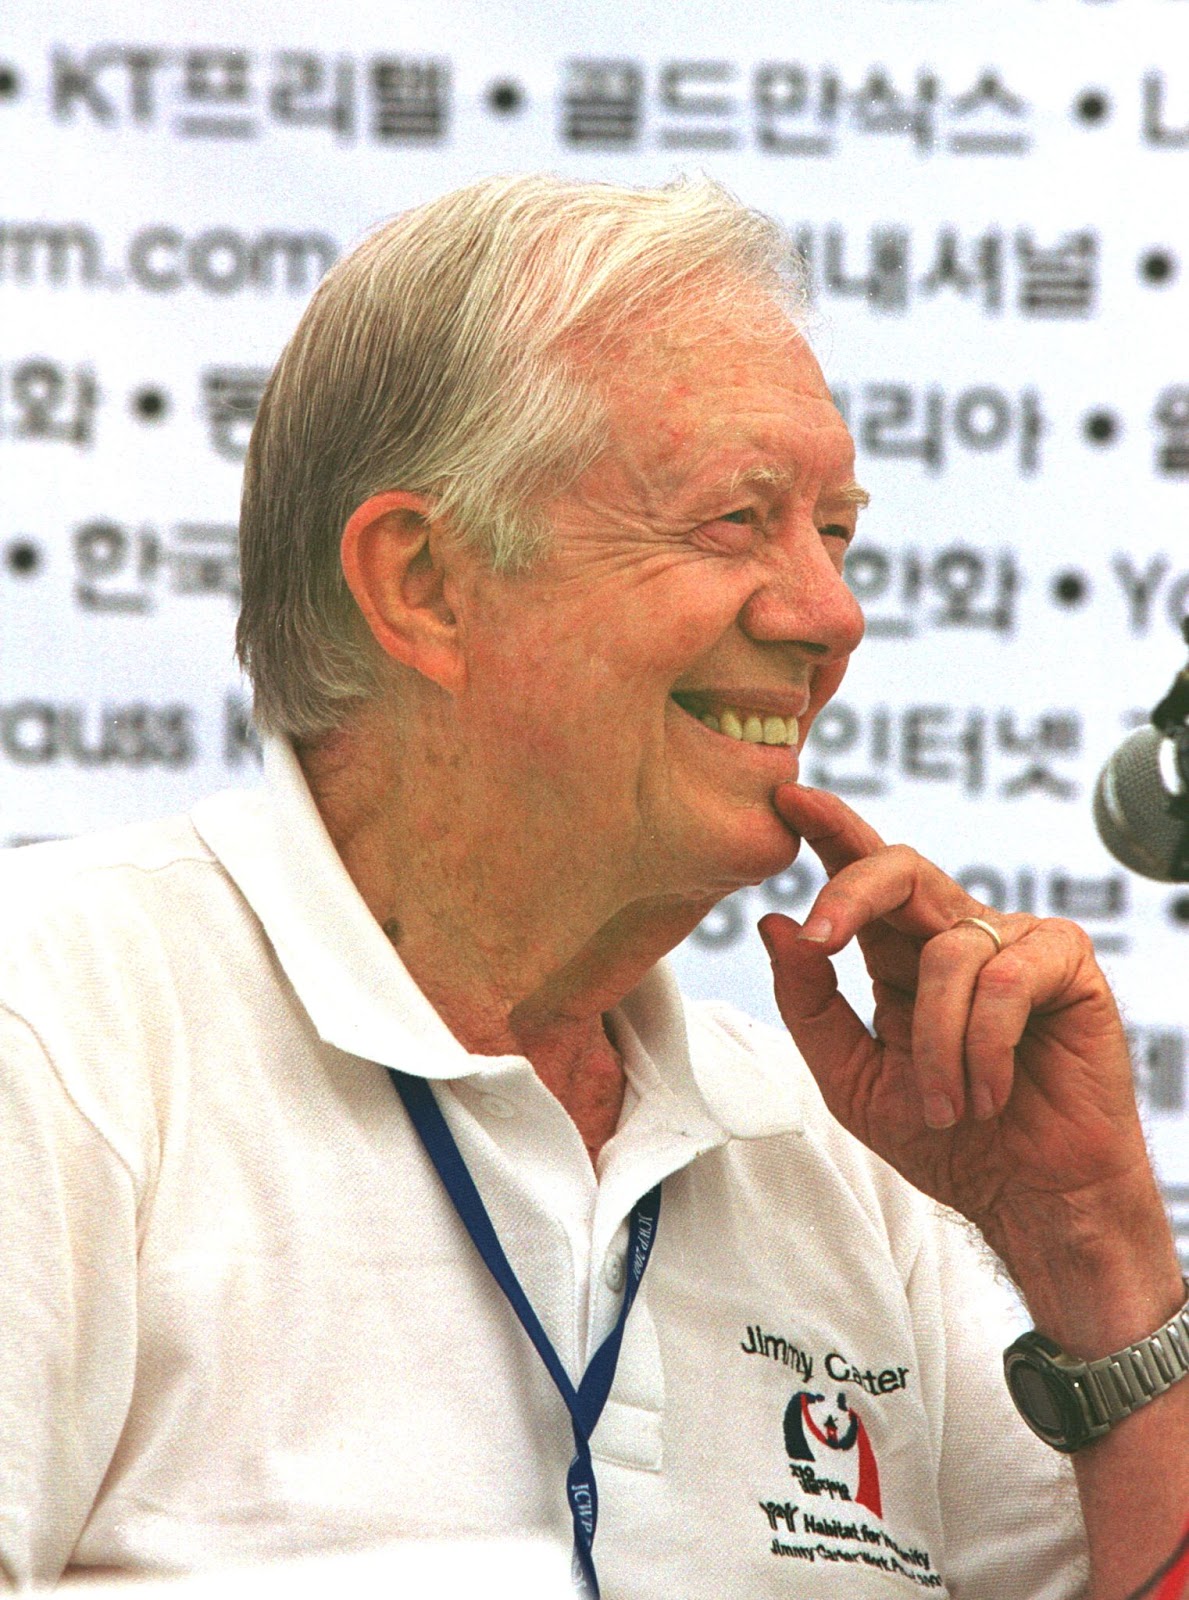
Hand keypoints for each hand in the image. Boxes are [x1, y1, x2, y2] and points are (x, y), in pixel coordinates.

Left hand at [759, 783, 1161, 1274]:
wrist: (1029, 1197)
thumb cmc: (947, 1138)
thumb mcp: (852, 1077)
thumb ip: (810, 1002)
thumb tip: (776, 924)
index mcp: (900, 953)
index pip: (862, 874)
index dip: (829, 829)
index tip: (786, 795)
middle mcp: (954, 935)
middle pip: (897, 871)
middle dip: (849, 891)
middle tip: (820, 935)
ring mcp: (1013, 942)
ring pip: (946, 952)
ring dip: (936, 1044)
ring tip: (948, 1106)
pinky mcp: (1067, 963)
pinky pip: (1006, 978)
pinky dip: (985, 1045)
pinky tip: (992, 1091)